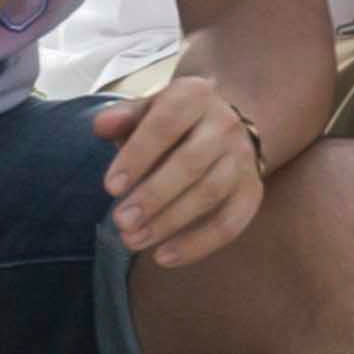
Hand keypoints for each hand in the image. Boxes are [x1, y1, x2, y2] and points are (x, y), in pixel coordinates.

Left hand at [93, 69, 269, 268]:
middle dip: (154, 195)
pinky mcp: (252, 189)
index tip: (110, 188)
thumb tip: (102, 125)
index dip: (139, 155)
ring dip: (170, 221)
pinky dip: (200, 243)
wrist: (221, 127)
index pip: (167, 122)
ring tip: (133, 241)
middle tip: (120, 222)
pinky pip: (232, 221)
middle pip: (192, 162)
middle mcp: (225, 124)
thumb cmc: (169, 124)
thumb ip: (124, 118)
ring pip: (210, 192)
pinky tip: (165, 257)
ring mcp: (243, 158)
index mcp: (195, 96)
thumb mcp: (146, 111)